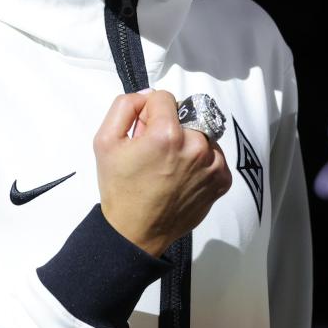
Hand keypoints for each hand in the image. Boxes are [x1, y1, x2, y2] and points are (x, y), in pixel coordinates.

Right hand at [93, 90, 231, 256]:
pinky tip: (182, 174)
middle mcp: (196, 146)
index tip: (141, 132)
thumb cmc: (119, 186)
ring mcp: (213, 165)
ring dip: (186, 141)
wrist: (136, 231)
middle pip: (184, 114)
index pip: (164, 97)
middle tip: (153, 151)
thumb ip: (124, 106)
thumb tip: (147, 96)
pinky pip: (213, 154)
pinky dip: (200, 159)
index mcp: (167, 134)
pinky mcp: (222, 180)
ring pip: (200, 133)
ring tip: (169, 165)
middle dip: (168, 126)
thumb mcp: (104, 140)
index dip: (147, 111)